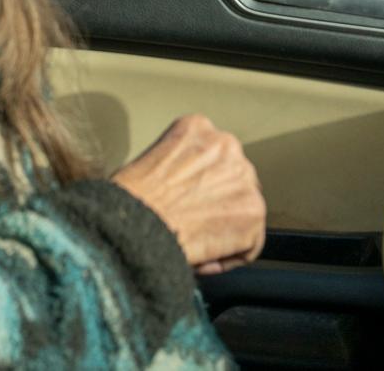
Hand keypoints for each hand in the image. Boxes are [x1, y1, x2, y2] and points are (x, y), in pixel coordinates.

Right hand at [110, 114, 265, 275]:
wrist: (132, 224)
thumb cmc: (130, 200)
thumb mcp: (151, 161)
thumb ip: (181, 166)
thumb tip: (191, 191)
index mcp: (197, 127)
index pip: (214, 156)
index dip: (199, 185)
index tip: (186, 201)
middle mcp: (225, 145)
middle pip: (234, 181)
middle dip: (216, 204)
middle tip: (191, 223)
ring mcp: (243, 178)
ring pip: (243, 211)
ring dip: (223, 229)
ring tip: (194, 240)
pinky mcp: (253, 211)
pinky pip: (249, 243)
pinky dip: (229, 255)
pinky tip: (203, 255)